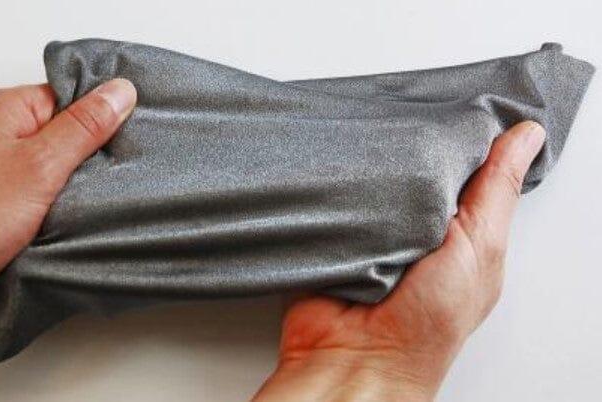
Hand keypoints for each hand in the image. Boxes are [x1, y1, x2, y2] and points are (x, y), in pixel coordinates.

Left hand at [0, 79, 136, 353]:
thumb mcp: (38, 164)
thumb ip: (83, 128)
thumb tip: (120, 93)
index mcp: (13, 115)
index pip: (76, 99)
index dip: (110, 114)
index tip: (144, 129)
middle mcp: (11, 145)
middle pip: (77, 143)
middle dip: (105, 163)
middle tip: (136, 173)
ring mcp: (14, 186)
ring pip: (72, 184)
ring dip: (91, 200)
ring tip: (118, 206)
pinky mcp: (16, 222)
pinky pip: (59, 215)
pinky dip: (76, 225)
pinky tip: (95, 231)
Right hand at [254, 121, 546, 401]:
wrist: (357, 359)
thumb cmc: (426, 323)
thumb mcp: (479, 246)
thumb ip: (496, 190)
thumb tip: (527, 136)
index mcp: (460, 228)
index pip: (465, 165)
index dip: (464, 135)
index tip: (460, 103)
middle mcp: (417, 224)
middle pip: (418, 165)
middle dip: (413, 146)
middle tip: (408, 122)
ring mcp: (375, 226)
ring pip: (377, 174)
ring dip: (374, 166)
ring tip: (372, 154)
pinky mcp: (336, 229)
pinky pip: (338, 193)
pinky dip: (340, 184)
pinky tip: (342, 174)